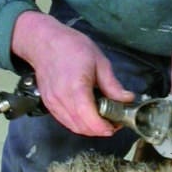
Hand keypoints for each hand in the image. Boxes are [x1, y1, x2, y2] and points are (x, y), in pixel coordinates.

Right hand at [11, 11, 133, 134]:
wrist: (44, 42)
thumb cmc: (71, 47)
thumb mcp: (99, 61)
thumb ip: (112, 84)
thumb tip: (126, 99)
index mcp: (76, 87)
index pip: (89, 119)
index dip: (103, 128)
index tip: (115, 126)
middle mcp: (62, 98)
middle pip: (82, 127)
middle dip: (99, 130)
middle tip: (113, 122)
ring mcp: (53, 102)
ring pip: (73, 127)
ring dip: (89, 128)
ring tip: (102, 119)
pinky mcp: (48, 104)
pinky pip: (65, 121)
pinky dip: (78, 123)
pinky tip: (88, 115)